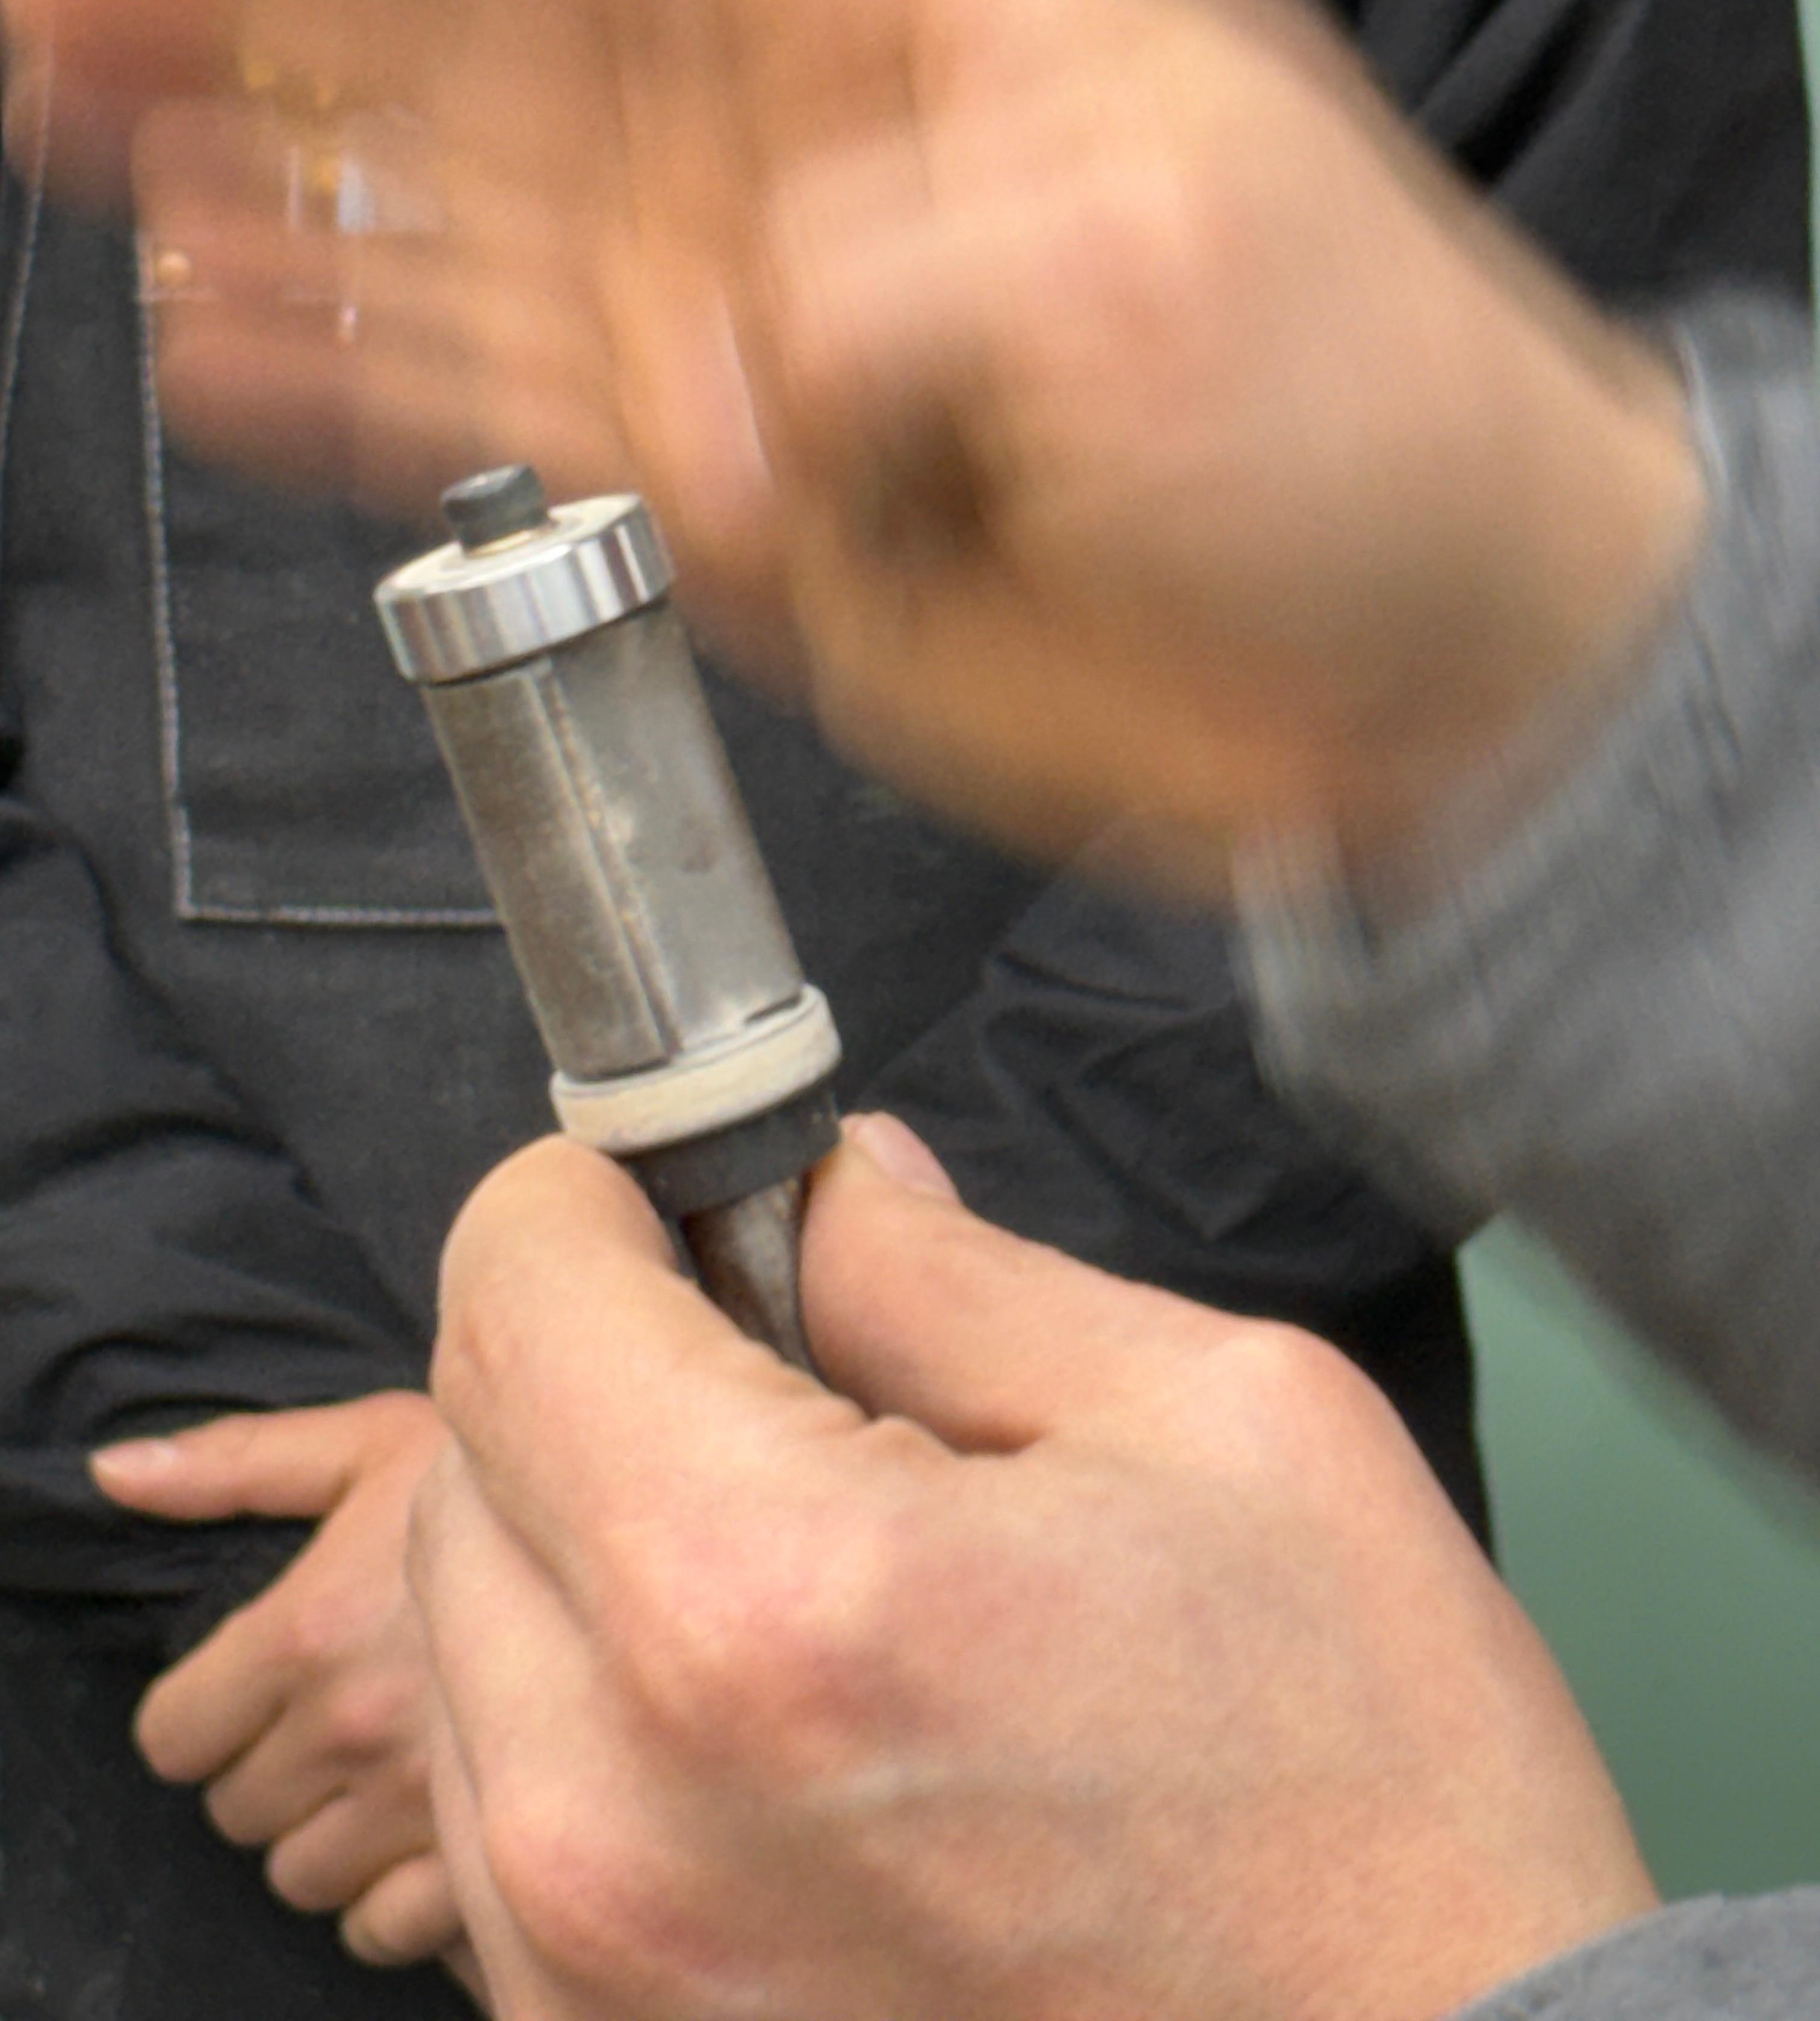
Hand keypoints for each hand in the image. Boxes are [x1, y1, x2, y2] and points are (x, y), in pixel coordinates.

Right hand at [2, 0, 1702, 859]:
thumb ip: (891, 291)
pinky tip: (209, 315)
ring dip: (250, 136)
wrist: (1415, 664)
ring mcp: (732, 322)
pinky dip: (350, 374)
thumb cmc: (1367, 411)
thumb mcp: (1162, 262)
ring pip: (437, 199)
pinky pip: (489, 413)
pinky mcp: (716, 497)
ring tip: (63, 64)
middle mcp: (780, 141)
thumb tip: (702, 411)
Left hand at [90, 1390, 469, 1972]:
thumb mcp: (367, 1442)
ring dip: (326, 1834)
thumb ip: (236, 1462)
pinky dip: (388, 1896)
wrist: (650, 1524)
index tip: (253, 1685)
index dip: (201, 1712)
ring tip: (381, 1766)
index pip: (175, 1737)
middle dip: (270, 1768)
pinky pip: (381, 1928)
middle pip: (238, 1813)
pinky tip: (423, 1826)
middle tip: (332, 1713)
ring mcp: (418, 1805)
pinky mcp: (482, 1859)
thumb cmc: (496, 1479)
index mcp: (310, 1633)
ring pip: (302, 1877)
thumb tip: (119, 1473)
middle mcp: (353, 1728)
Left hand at [414, 1122, 1654, 2020]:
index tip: (662, 1192)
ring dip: (580, 1537)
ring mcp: (589, 1968)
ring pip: (462, 1637)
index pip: (514, 1299)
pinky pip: (504, 1808)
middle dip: (587, 1360)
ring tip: (789, 1545)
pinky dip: (588, 1705)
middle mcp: (612, 1807)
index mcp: (761, 1598)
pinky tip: (767, 1702)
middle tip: (761, 1357)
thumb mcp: (1220, 1420)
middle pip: (459, 1462)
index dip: (579, 1199)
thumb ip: (957, 1272)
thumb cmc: (1366, 1778)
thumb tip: (821, 1185)